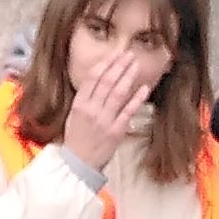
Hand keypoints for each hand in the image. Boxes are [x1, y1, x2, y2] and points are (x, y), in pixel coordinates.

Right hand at [59, 41, 161, 170]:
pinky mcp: (116, 131)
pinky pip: (128, 111)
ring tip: (136, 64)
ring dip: (128, 76)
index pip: (92, 78)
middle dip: (119, 65)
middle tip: (129, 54)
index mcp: (79, 105)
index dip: (105, 64)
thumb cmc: (76, 140)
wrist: (78, 164)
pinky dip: (136, 99)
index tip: (115, 54)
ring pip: (117, 93)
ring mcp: (104, 120)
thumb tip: (99, 80)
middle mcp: (91, 110)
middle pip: (106, 82)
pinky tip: (144, 88)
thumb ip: (86, 99)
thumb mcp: (74, 116)